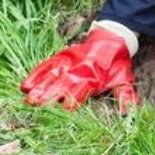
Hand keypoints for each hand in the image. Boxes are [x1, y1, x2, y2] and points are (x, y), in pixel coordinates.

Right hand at [20, 29, 139, 112]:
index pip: (80, 93)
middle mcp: (78, 72)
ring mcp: (67, 64)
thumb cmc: (116, 64)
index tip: (64, 110)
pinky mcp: (59, 58)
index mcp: (93, 80)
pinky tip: (25, 85)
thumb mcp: (124, 80)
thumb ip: (126, 97)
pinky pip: (45, 67)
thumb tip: (128, 114)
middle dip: (49, 97)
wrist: (111, 39)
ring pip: (50, 78)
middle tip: (36, 106)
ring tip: (29, 99)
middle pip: (61, 86)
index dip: (72, 102)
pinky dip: (35, 75)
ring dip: (39, 89)